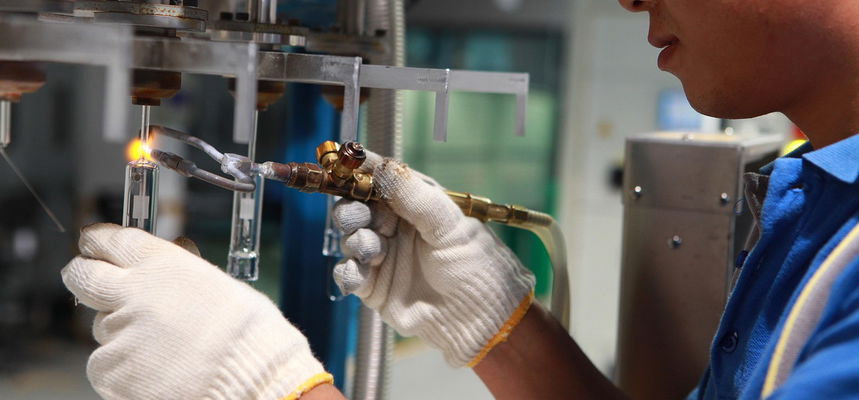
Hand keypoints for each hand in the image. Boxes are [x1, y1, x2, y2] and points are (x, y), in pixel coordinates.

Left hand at [62, 223, 331, 399]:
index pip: (113, 241)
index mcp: (162, 265)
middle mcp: (132, 293)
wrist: (247, 379)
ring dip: (120, 329)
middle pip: (84, 276)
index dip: (100, 240)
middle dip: (83, 274)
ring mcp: (118, 333)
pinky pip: (107, 363)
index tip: (95, 241)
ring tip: (158, 345)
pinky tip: (155, 369)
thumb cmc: (247, 334)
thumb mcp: (221, 284)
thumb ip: (185, 270)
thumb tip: (177, 256)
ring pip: (103, 326)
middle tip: (87, 276)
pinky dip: (123, 366)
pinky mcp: (111, 370)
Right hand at [332, 154, 535, 366]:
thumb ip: (413, 196)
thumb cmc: (473, 262)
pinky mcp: (374, 285)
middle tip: (356, 218)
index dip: (359, 168)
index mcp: (415, 202)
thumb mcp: (448, 222)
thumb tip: (380, 166)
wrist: (479, 315)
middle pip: (356, 206)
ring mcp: (383, 255)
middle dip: (351, 209)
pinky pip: (348, 273)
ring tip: (372, 251)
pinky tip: (358, 275)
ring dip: (356, 241)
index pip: (381, 179)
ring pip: (350, 237)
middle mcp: (395, 225)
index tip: (342, 161)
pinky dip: (347, 272)